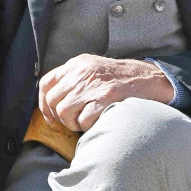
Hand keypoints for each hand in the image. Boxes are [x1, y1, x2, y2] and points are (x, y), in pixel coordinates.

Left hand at [38, 54, 174, 131]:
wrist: (147, 78)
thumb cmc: (119, 78)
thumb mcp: (93, 68)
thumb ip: (73, 78)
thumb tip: (52, 101)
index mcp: (77, 64)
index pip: (47, 83)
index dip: (44, 103)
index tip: (50, 116)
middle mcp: (82, 72)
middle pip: (54, 101)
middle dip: (61, 117)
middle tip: (74, 120)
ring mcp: (93, 85)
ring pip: (65, 112)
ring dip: (74, 123)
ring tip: (86, 121)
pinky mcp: (105, 98)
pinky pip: (83, 120)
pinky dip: (87, 126)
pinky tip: (97, 121)